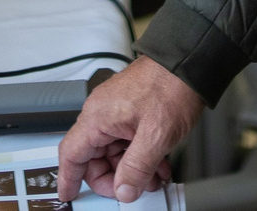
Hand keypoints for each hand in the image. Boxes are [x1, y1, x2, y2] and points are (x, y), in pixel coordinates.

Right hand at [57, 57, 202, 203]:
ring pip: (114, 151)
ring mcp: (116, 110)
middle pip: (93, 157)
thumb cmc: (171, 86)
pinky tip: (158, 164)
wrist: (188, 61)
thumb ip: (137, 168)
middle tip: (132, 190)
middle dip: (113, 178)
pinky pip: (127, 140)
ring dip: (132, 169)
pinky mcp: (130, 110)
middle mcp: (102, 112)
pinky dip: (140, 156)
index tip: (68, 194)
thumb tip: (124, 190)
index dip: (68, 178)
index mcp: (98, 117)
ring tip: (154, 178)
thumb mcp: (156, 136)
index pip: (71, 154)